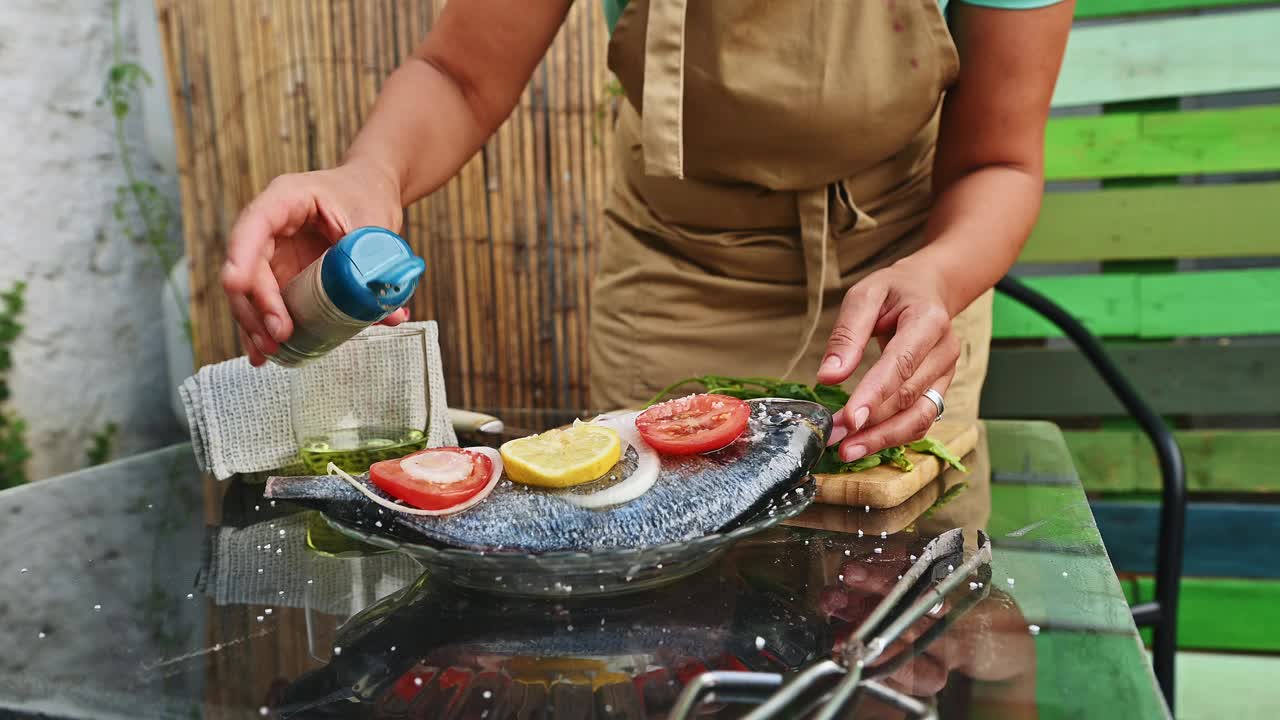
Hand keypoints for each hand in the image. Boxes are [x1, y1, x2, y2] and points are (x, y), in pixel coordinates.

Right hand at [220, 160, 407, 365]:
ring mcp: (272, 253)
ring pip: (251, 291)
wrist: (368, 190)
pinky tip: (267, 355)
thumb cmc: (367, 196)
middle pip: (249, 265)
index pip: (255, 223)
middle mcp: (270, 227)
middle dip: (256, 304)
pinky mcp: (281, 275)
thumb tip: (390, 315)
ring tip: (269, 353)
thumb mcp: (374, 222)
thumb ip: (377, 263)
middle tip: (278, 335)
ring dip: (256, 324)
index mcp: (287, 199)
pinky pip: (267, 303)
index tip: (236, 285)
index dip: (242, 254)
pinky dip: (267, 328)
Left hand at [816, 260, 959, 460]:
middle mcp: (944, 350)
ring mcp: (946, 373)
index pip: (901, 363)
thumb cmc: (894, 291)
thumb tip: (829, 376)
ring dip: (883, 438)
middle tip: (835, 438)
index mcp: (928, 321)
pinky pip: (921, 420)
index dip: (875, 394)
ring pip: (920, 416)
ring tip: (848, 450)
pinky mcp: (939, 389)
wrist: (928, 289)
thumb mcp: (865, 295)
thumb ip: (847, 335)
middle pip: (909, 396)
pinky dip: (895, 436)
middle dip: (871, 423)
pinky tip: (867, 443)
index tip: (849, 418)